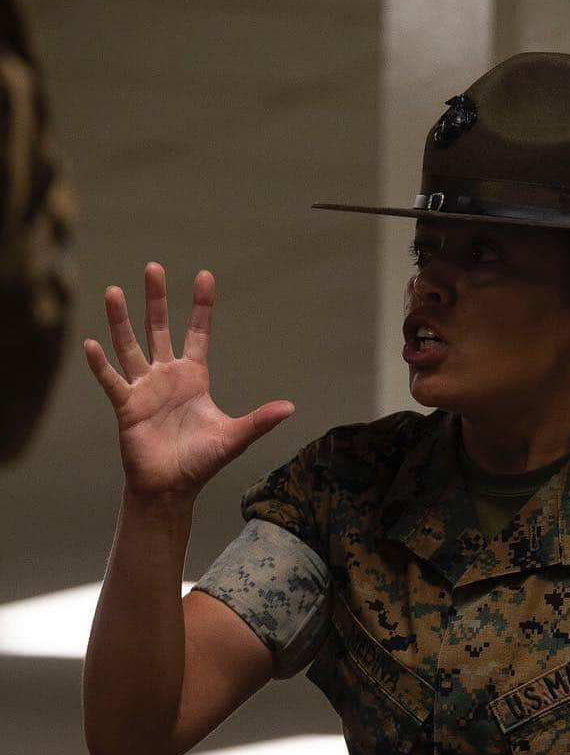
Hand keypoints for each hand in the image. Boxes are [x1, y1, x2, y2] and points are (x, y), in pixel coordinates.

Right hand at [84, 262, 293, 503]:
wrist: (172, 487)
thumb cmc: (202, 461)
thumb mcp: (234, 437)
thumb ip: (260, 420)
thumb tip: (291, 407)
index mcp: (194, 378)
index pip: (198, 334)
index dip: (201, 306)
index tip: (204, 275)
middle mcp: (167, 377)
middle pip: (159, 329)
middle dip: (157, 300)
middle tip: (154, 267)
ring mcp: (144, 389)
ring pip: (130, 347)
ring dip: (121, 321)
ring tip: (114, 291)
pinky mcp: (127, 406)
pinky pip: (112, 381)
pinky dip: (101, 365)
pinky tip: (92, 344)